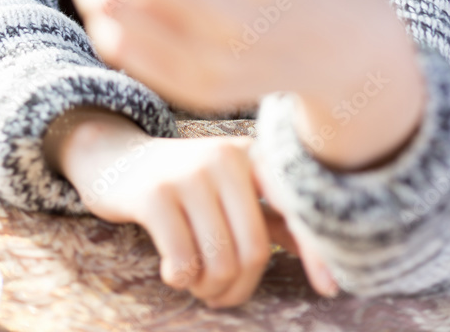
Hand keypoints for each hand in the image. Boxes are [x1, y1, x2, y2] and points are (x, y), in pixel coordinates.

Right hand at [57, 114, 338, 304]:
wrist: (118, 158)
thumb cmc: (187, 183)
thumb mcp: (233, 189)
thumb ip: (275, 219)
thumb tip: (329, 270)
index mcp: (252, 156)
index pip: (294, 210)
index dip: (316, 252)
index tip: (331, 290)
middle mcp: (225, 157)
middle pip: (252, 251)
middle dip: (237, 288)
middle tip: (218, 294)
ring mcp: (189, 172)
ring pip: (218, 261)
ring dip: (208, 289)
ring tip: (196, 282)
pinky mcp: (154, 194)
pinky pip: (183, 261)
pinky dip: (180, 279)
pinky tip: (172, 270)